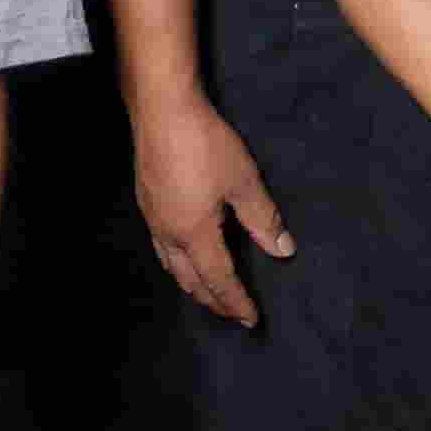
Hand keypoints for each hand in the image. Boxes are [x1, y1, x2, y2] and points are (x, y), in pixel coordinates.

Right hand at [137, 94, 298, 330]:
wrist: (161, 110)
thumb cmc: (205, 145)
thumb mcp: (243, 182)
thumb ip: (263, 219)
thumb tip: (283, 251)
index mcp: (195, 234)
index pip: (218, 280)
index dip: (235, 301)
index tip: (250, 320)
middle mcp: (169, 234)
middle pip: (190, 280)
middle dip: (212, 300)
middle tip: (230, 313)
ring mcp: (153, 219)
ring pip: (171, 266)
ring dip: (191, 285)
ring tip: (206, 293)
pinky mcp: (147, 202)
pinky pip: (162, 248)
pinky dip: (176, 264)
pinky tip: (182, 254)